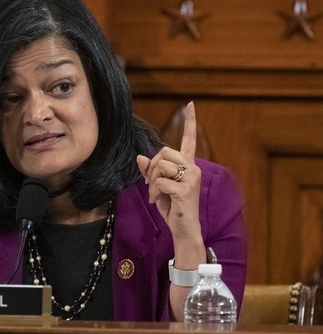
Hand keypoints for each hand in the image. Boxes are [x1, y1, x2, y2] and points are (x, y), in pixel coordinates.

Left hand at [136, 102, 201, 240]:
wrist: (183, 229)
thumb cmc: (172, 207)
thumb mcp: (158, 186)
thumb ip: (151, 171)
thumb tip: (140, 157)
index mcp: (188, 165)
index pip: (189, 139)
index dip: (190, 122)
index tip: (190, 104)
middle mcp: (193, 168)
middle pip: (164, 151)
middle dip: (152, 166)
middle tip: (151, 182)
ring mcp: (191, 178)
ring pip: (161, 165)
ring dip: (151, 180)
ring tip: (155, 194)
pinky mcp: (186, 189)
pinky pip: (159, 181)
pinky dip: (153, 191)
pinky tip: (156, 200)